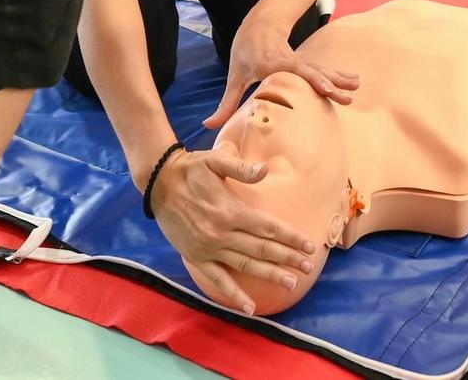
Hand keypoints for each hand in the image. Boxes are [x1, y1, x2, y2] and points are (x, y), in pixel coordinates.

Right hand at [152, 147, 318, 314]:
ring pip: (246, 265)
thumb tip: (264, 170)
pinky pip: (218, 279)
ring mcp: (210, 248)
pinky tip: (249, 308)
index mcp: (231, 210)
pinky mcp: (197, 257)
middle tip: (309, 267)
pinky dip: (234, 295)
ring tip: (291, 283)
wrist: (159, 183)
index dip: (290, 237)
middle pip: (262, 249)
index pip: (268, 227)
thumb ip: (240, 168)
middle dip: (288, 258)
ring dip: (270, 275)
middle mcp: (222, 233)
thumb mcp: (215, 160)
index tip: (309, 245)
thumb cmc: (190, 169)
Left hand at [204, 14, 357, 131]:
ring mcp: (299, 60)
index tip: (323, 88)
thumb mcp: (235, 74)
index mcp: (269, 62)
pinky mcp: (305, 63)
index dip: (307, 79)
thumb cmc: (246, 49)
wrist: (261, 21)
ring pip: (320, 70)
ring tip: (355, 86)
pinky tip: (353, 82)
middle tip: (346, 96)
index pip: (289, 72)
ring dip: (338, 78)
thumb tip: (208, 125)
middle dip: (328, 83)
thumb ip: (226, 103)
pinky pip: (322, 71)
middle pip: (310, 72)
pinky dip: (337, 76)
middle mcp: (287, 61)